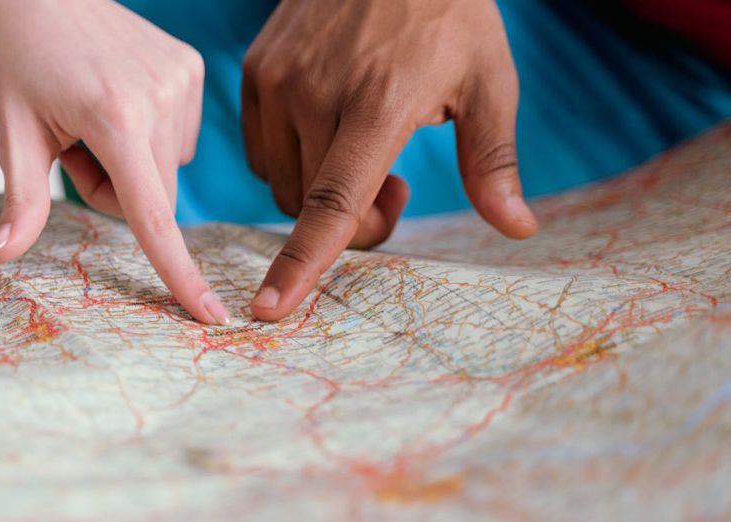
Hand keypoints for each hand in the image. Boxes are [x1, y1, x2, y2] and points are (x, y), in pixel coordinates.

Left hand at [0, 0, 229, 324]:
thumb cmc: (17, 58)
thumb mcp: (13, 131)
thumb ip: (21, 201)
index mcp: (115, 118)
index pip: (153, 216)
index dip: (180, 274)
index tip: (214, 317)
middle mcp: (161, 99)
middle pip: (155, 199)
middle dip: (115, 192)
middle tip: (73, 148)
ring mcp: (182, 80)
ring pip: (167, 170)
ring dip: (133, 164)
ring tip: (93, 117)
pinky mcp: (191, 68)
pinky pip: (177, 137)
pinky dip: (149, 135)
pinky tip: (119, 99)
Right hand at [241, 0, 538, 320]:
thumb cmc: (450, 13)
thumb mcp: (488, 81)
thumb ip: (492, 162)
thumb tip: (518, 230)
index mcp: (377, 103)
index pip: (331, 203)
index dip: (303, 263)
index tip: (270, 309)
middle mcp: (315, 93)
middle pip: (310, 206)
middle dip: (355, 218)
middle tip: (398, 184)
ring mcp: (277, 79)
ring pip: (280, 182)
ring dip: (318, 190)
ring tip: (362, 145)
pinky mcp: (257, 70)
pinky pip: (260, 149)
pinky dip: (292, 159)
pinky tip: (330, 126)